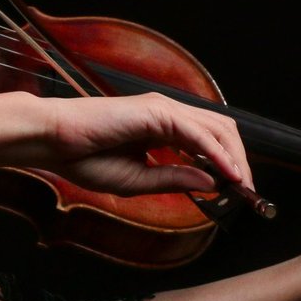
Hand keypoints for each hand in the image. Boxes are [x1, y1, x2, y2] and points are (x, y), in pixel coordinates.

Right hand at [36, 93, 253, 199]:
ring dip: (234, 157)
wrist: (54, 142)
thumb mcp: (137, 180)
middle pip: (221, 130)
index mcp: (163, 128)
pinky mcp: (156, 112)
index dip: (229, 163)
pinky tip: (226, 173)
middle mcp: (168, 114)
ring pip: (215, 129)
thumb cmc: (84, 158)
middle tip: (247, 191)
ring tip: (242, 186)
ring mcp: (163, 109)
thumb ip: (174, 179)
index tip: (238, 191)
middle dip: (240, 160)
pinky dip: (215, 153)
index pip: (209, 141)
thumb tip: (211, 182)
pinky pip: (196, 133)